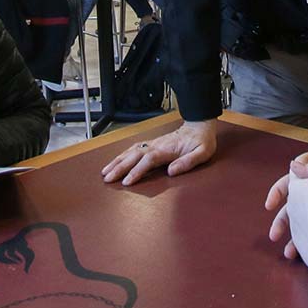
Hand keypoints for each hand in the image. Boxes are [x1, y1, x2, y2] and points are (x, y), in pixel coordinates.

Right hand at [101, 120, 216, 184]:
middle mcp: (157, 145)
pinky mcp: (152, 143)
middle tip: (107, 178)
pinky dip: (122, 155)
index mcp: (167, 149)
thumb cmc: (202, 141)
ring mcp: (153, 143)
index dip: (136, 171)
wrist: (200, 125)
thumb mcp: (202, 153)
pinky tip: (116, 161)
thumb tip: (171, 171)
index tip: (127, 181)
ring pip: (131, 151)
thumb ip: (188, 162)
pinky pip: (134, 148)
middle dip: (119, 167)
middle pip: (134, 155)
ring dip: (117, 161)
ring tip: (105, 172)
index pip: (148, 160)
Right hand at [267, 152, 307, 259]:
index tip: (270, 205)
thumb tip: (293, 165)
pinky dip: (306, 246)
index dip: (280, 190)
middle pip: (297, 205)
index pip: (295, 181)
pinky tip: (301, 255)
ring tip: (287, 250)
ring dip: (293, 236)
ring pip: (304, 224)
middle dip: (283, 219)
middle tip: (274, 234)